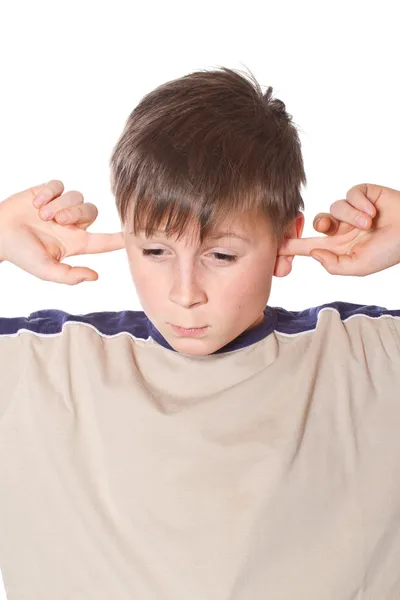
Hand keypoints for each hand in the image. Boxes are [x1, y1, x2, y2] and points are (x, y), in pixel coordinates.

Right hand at [0, 180, 123, 283]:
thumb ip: (69, 276)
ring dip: (60, 204)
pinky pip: (59, 185)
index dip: (122, 238)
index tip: (138, 233)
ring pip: (77, 197)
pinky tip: (36, 204)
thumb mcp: (46, 270)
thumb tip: (95, 276)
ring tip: (42, 215)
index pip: (105, 241)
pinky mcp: (48, 192)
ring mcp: (61, 206)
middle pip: (92, 211)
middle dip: (76, 213)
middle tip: (56, 220)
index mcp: (77, 242)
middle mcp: (72, 224)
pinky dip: (48, 193)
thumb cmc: (22, 254)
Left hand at [279, 183, 399, 275]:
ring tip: (369, 224)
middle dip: (315, 225)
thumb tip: (313, 254)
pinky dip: (359, 204)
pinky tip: (373, 211)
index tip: (271, 245)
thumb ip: (334, 265)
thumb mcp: (359, 266)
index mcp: (338, 247)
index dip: (290, 245)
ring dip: (351, 217)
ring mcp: (351, 211)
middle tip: (322, 228)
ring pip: (334, 209)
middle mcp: (342, 228)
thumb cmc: (389, 251)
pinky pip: (349, 195)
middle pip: (316, 223)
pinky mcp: (362, 194)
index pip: (308, 246)